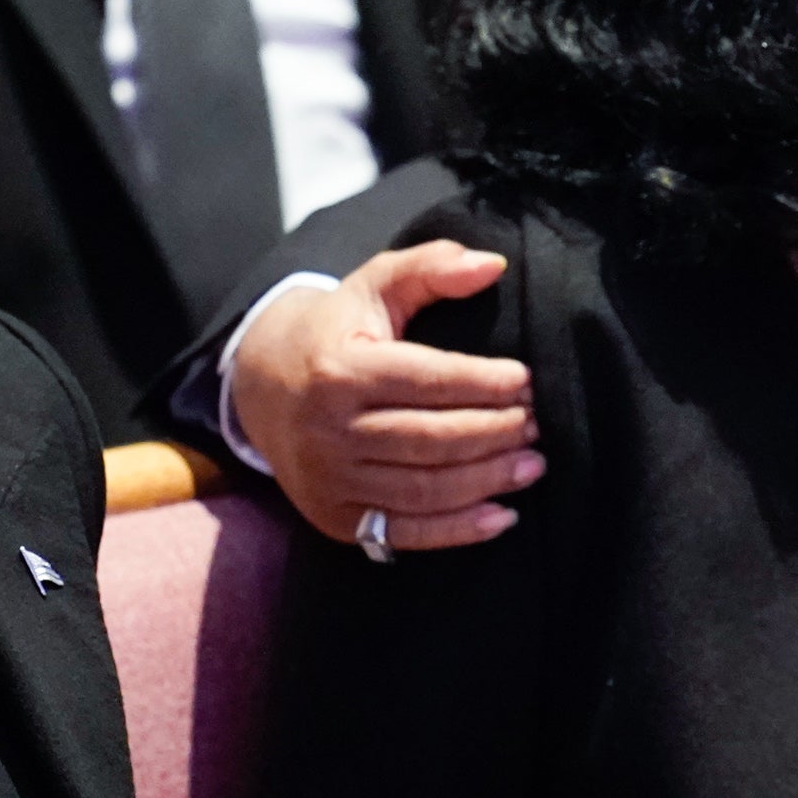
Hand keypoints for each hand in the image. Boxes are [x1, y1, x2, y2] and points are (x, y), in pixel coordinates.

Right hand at [231, 247, 541, 551]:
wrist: (261, 387)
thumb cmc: (335, 333)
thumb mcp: (373, 287)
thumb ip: (431, 267)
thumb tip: (493, 265)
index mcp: (339, 369)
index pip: (427, 379)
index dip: (484, 382)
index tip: (527, 381)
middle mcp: (329, 429)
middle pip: (431, 439)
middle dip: (494, 433)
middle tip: (536, 425)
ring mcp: (329, 479)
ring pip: (424, 489)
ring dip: (487, 480)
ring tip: (531, 464)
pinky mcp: (334, 518)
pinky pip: (405, 532)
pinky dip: (458, 530)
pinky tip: (502, 516)